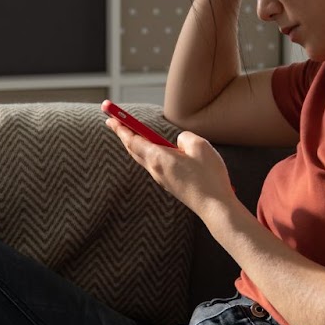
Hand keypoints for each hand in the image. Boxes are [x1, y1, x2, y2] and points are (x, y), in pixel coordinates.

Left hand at [104, 111, 235, 222]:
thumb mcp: (200, 146)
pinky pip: (153, 164)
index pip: (132, 139)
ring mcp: (162, 179)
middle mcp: (155, 170)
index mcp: (158, 158)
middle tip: (113, 121)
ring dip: (134, 143)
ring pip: (142, 157)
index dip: (121, 126)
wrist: (214, 207)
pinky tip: (151, 150)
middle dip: (123, 133)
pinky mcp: (170, 184)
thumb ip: (185, 137)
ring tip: (129, 133)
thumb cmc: (208, 177)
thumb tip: (178, 143)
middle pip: (133, 149)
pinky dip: (146, 153)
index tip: (110, 117)